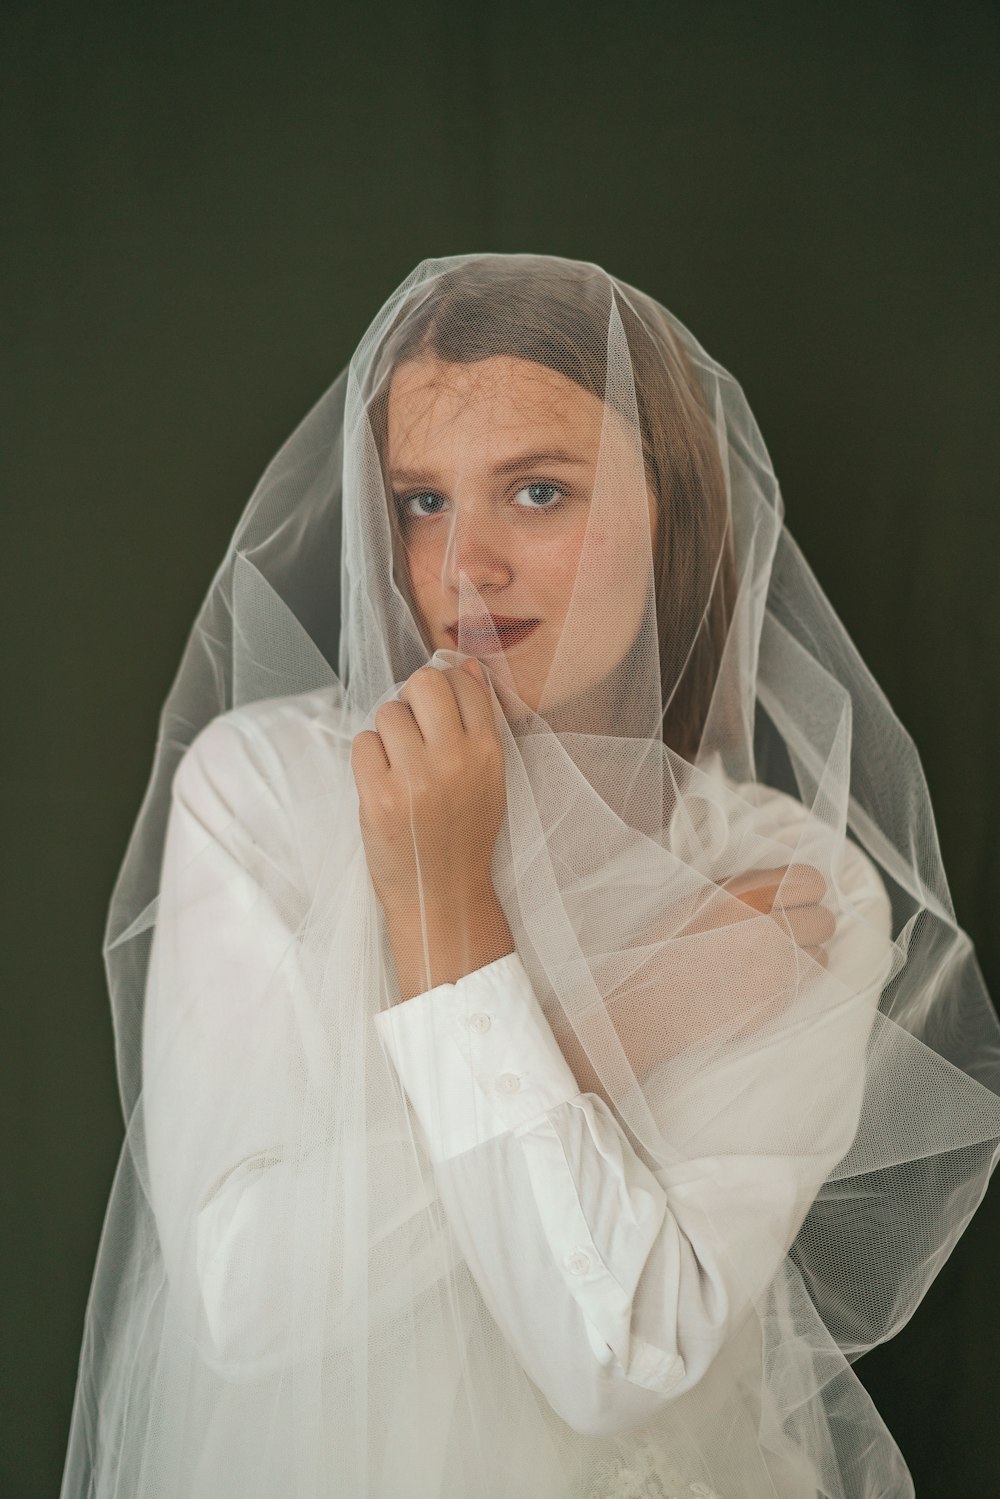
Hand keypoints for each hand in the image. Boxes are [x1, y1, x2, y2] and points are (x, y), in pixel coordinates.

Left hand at [350, 660, 507, 923]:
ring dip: (388, 732)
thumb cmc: (463, 835)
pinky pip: (363, 743)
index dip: (446, 687)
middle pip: (423, 684)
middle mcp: (454, 760)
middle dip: (412, 699)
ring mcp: (415, 778)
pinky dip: (368, 757)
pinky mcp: (379, 796)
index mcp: (488, 752)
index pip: (464, 683)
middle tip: (412, 729)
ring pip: (388, 712)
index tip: (436, 710)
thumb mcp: (488, 778)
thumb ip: (479, 724)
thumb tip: (467, 667)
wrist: (443, 895)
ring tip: (399, 764)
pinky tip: (383, 782)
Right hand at [551, 863, 835, 1097]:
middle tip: (785, 929)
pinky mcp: (780, 1000)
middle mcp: (770, 927)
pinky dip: (795, 979)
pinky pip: (809, 982)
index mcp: (748, 895)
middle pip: (824, 917)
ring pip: (823, 952)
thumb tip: (778, 885)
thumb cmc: (664, 947)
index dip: (805, 889)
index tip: (792, 898)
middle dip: (809, 921)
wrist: (649, 1004)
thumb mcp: (698, 898)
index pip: (811, 880)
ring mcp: (779, 966)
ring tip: (774, 958)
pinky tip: (764, 979)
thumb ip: (744, 888)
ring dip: (807, 952)